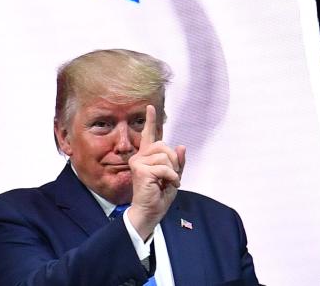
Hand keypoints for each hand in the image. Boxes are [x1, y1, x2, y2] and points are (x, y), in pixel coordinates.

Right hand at [125, 104, 185, 239]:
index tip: (150, 106)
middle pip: (164, 146)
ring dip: (173, 172)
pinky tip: (168, 185)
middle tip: (170, 177)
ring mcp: (138, 162)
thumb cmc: (159, 196)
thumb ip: (177, 163)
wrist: (149, 212)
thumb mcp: (173, 177)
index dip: (150, 120)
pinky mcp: (141, 170)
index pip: (148, 135)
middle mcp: (140, 156)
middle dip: (173, 161)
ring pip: (166, 157)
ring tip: (168, 182)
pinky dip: (172, 178)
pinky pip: (165, 168)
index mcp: (146, 157)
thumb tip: (181, 146)